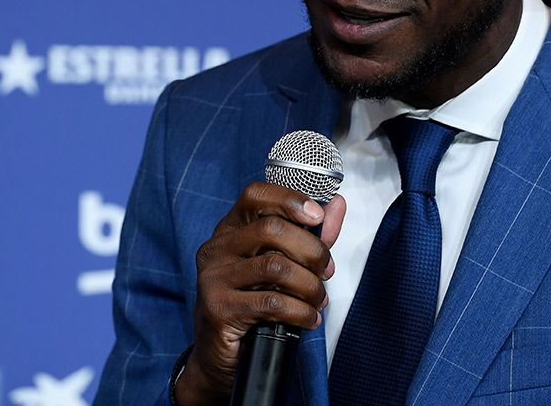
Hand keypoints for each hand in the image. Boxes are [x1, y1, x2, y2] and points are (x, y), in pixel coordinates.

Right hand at [174, 181, 346, 405]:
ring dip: (309, 285)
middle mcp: (216, 248)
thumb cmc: (254, 306)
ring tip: (318, 299)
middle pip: (271, 228)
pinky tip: (308, 319)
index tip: (318, 215)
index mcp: (230, 230)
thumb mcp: (283, 265)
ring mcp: (213, 278)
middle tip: (326, 271)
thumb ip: (310, 235)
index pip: (255, 195)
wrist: (220, 356)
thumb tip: (337, 203)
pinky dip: (300, 311)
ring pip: (275, 266)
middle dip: (311, 250)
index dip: (289, 199)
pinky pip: (271, 303)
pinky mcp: (218, 308)